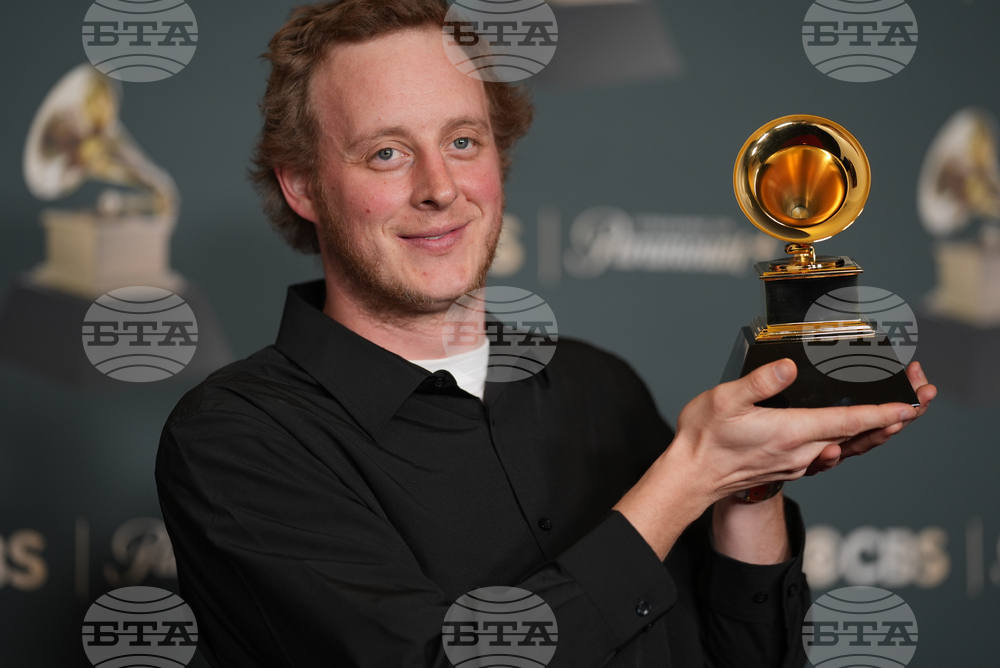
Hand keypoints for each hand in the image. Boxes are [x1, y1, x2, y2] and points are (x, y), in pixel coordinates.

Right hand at [668, 358, 916, 502]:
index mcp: (791, 432)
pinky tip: (851, 432)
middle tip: (919, 400)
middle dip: (890, 418)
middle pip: (857, 435)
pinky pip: (829, 453)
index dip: (883, 412)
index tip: (911, 406)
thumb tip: (789, 368)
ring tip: (898, 416)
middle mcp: (801, 452)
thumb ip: (760, 382)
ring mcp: (797, 462)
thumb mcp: (725, 400)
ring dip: (873, 430)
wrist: (692, 477)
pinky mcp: (789, 466)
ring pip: (846, 445)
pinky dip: (849, 440)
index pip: (848, 421)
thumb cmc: (704, 440)